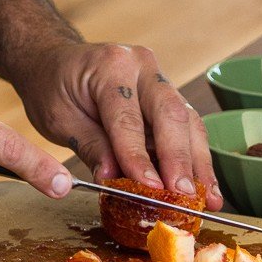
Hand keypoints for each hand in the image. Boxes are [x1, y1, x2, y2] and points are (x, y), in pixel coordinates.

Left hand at [17, 39, 223, 210]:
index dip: (139, 156)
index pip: (127, 117)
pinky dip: (197, 158)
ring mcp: (159, 78)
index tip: (152, 189)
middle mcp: (141, 65)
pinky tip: (206, 188)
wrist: (53, 61)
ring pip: (188, 121)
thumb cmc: (52, 87)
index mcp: (109, 65)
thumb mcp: (59, 118)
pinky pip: (187, 126)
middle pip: (170, 113)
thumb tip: (115, 180)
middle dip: (179, 158)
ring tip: (208, 199)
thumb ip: (91, 146)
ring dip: (198, 163)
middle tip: (184, 196)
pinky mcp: (168, 94)